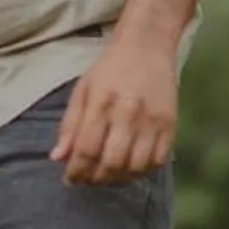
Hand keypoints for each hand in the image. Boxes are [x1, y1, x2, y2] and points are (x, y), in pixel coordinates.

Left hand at [51, 35, 178, 184]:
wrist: (147, 47)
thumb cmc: (109, 69)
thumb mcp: (82, 90)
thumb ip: (69, 125)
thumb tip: (57, 158)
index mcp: (101, 103)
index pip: (86, 149)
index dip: (76, 170)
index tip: (69, 179)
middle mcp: (128, 114)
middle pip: (111, 162)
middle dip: (95, 179)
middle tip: (86, 181)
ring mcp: (152, 121)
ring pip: (135, 166)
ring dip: (118, 179)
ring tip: (106, 177)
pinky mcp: (170, 125)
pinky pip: (157, 161)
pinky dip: (142, 172)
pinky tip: (129, 170)